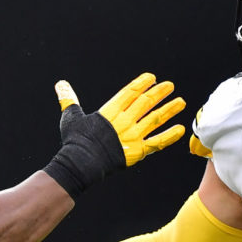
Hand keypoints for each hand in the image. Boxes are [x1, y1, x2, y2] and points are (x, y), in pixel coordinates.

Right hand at [44, 73, 184, 196]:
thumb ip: (69, 99)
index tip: (152, 78)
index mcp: (111, 111)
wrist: (81, 163)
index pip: (130, 92)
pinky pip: (157, 142)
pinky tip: (181, 129)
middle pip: (146, 103)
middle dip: (159, 93)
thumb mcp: (71, 117)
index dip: (142, 83)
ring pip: (155, 119)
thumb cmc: (75, 141)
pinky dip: (170, 136)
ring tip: (181, 102)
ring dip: (169, 109)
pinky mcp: (138, 151)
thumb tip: (60, 84)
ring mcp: (133, 135)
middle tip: (170, 86)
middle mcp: (125, 121)